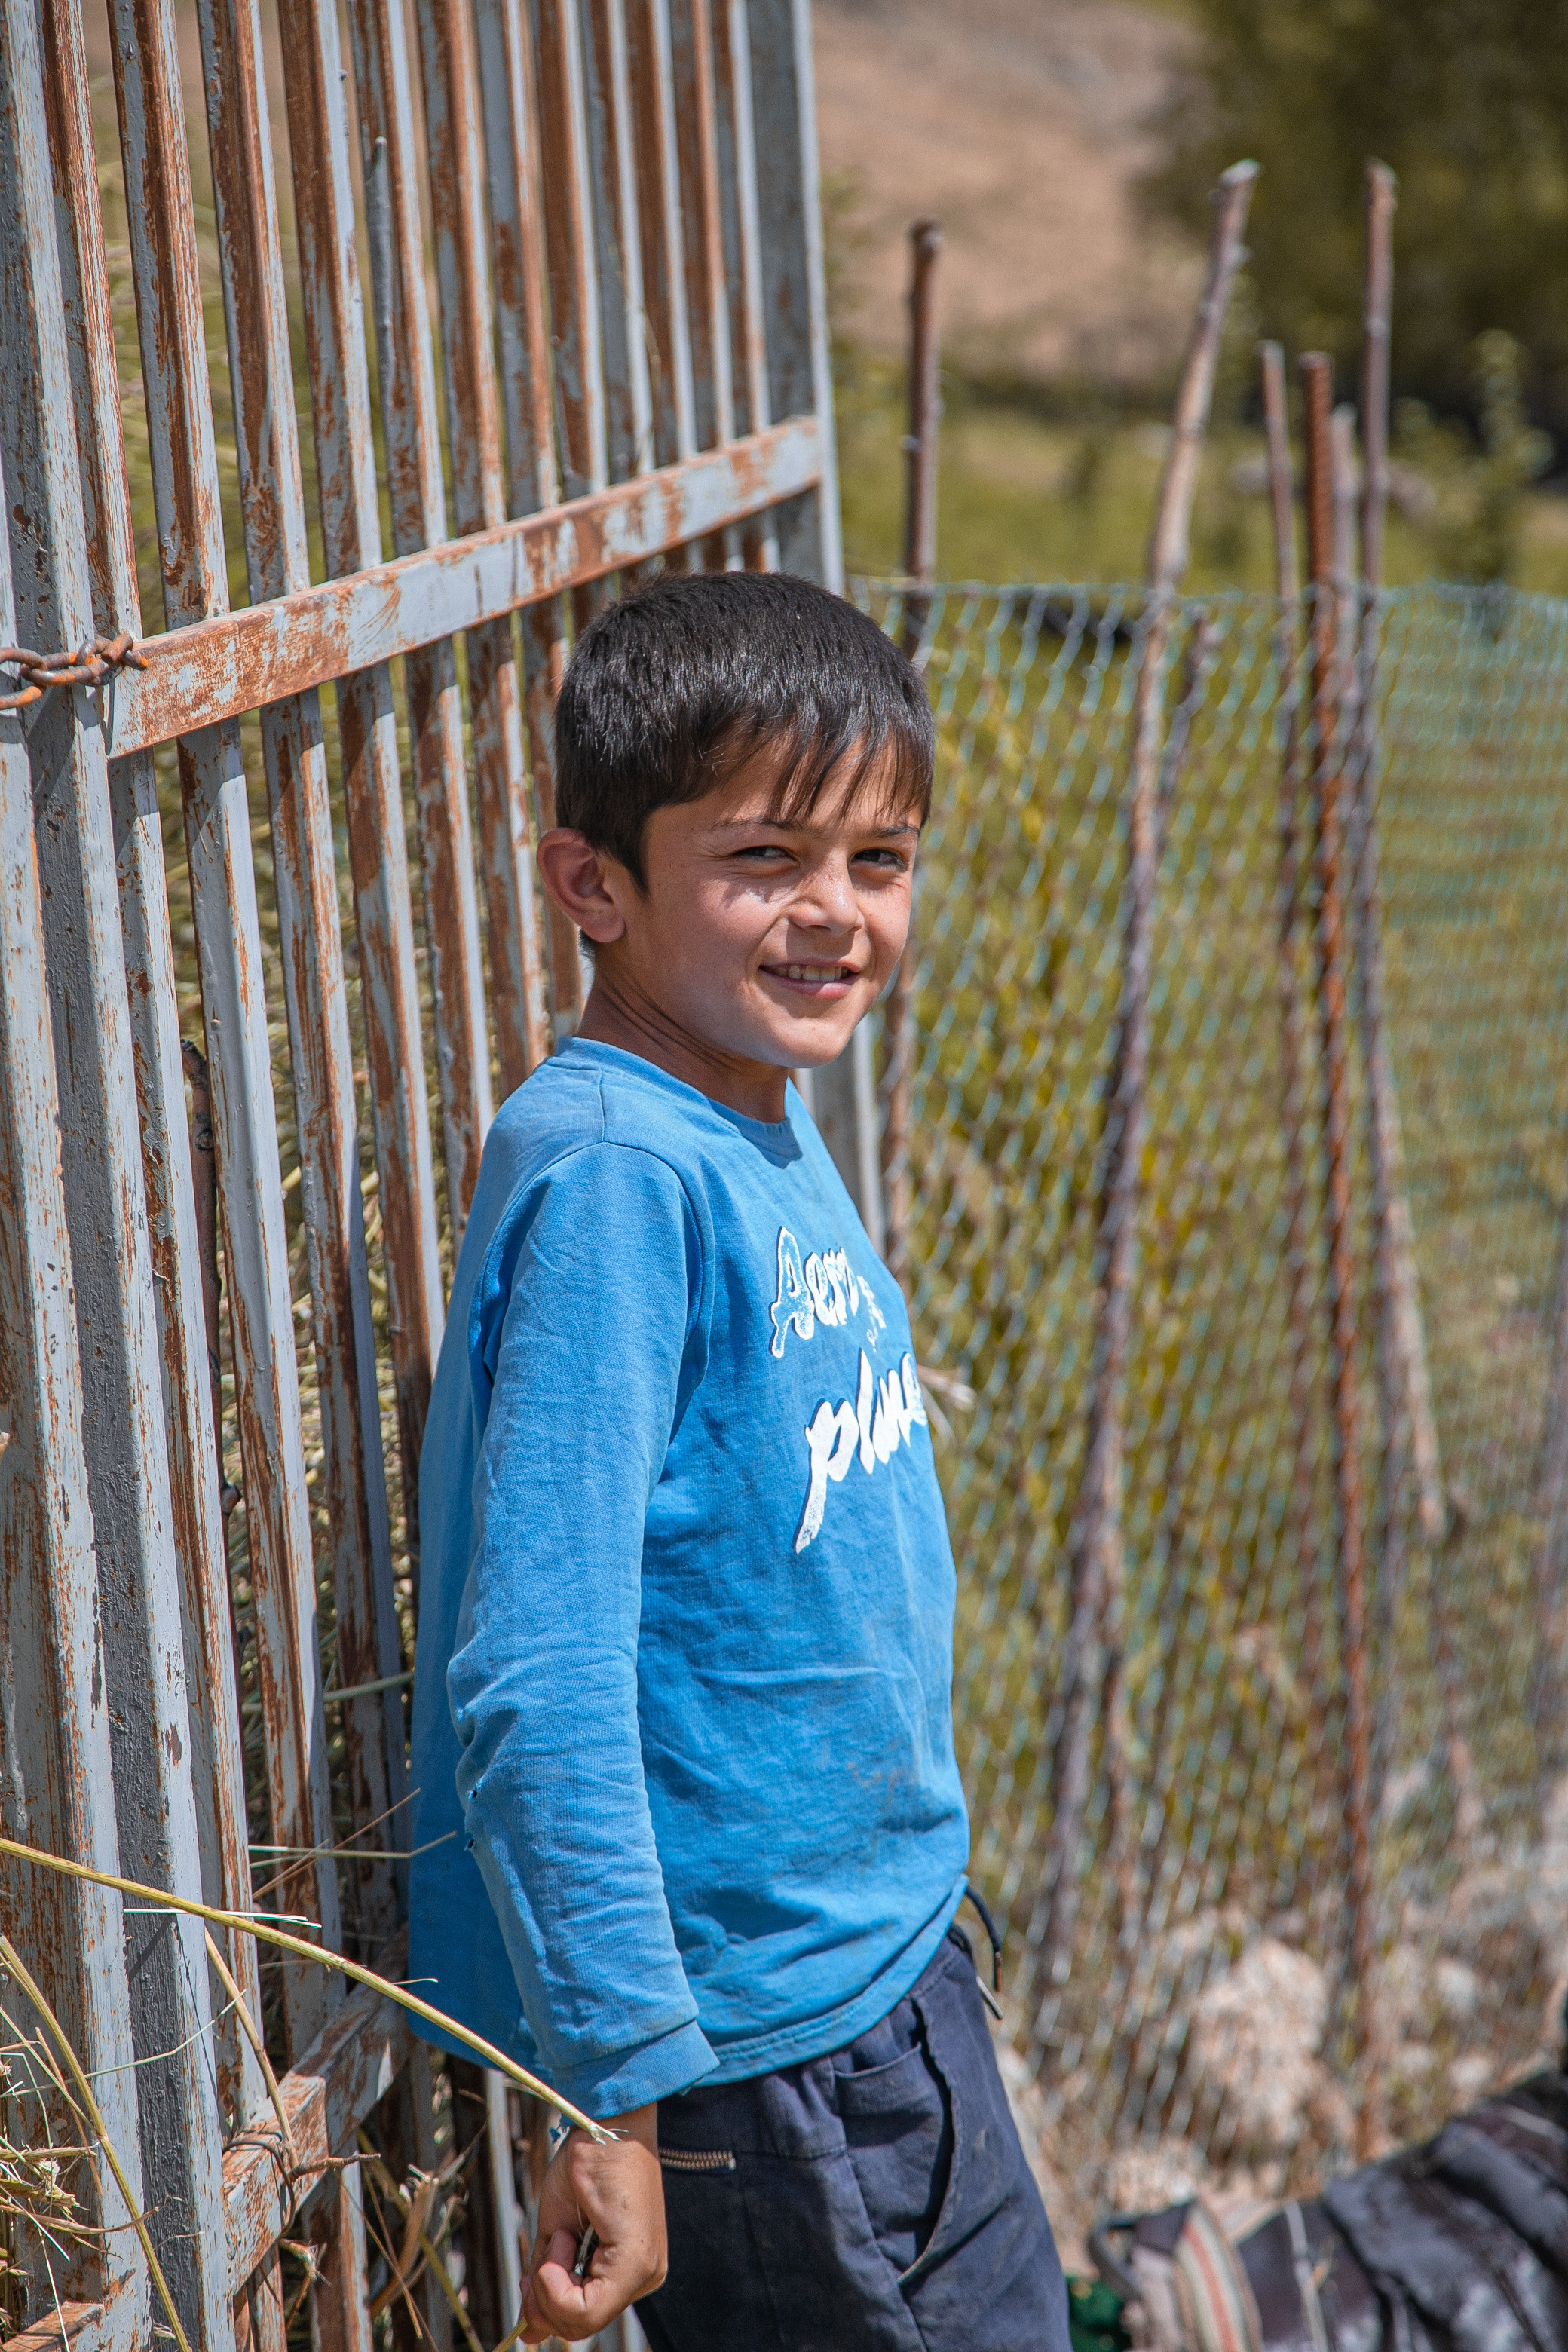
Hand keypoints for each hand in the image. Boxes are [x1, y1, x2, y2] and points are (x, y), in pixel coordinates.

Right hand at [521, 2105, 665, 2344]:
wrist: (602, 2122)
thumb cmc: (585, 2166)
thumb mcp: (558, 2232)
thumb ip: (548, 2282)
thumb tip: (530, 2333)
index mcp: (627, 2270)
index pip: (583, 2316)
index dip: (548, 2307)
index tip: (530, 2274)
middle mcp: (643, 2277)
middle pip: (581, 2325)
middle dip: (546, 2298)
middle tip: (543, 2253)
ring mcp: (644, 2272)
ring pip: (582, 2321)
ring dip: (551, 2281)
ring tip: (561, 2234)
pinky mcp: (637, 2261)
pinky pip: (587, 2307)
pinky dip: (556, 2280)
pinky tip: (562, 2238)